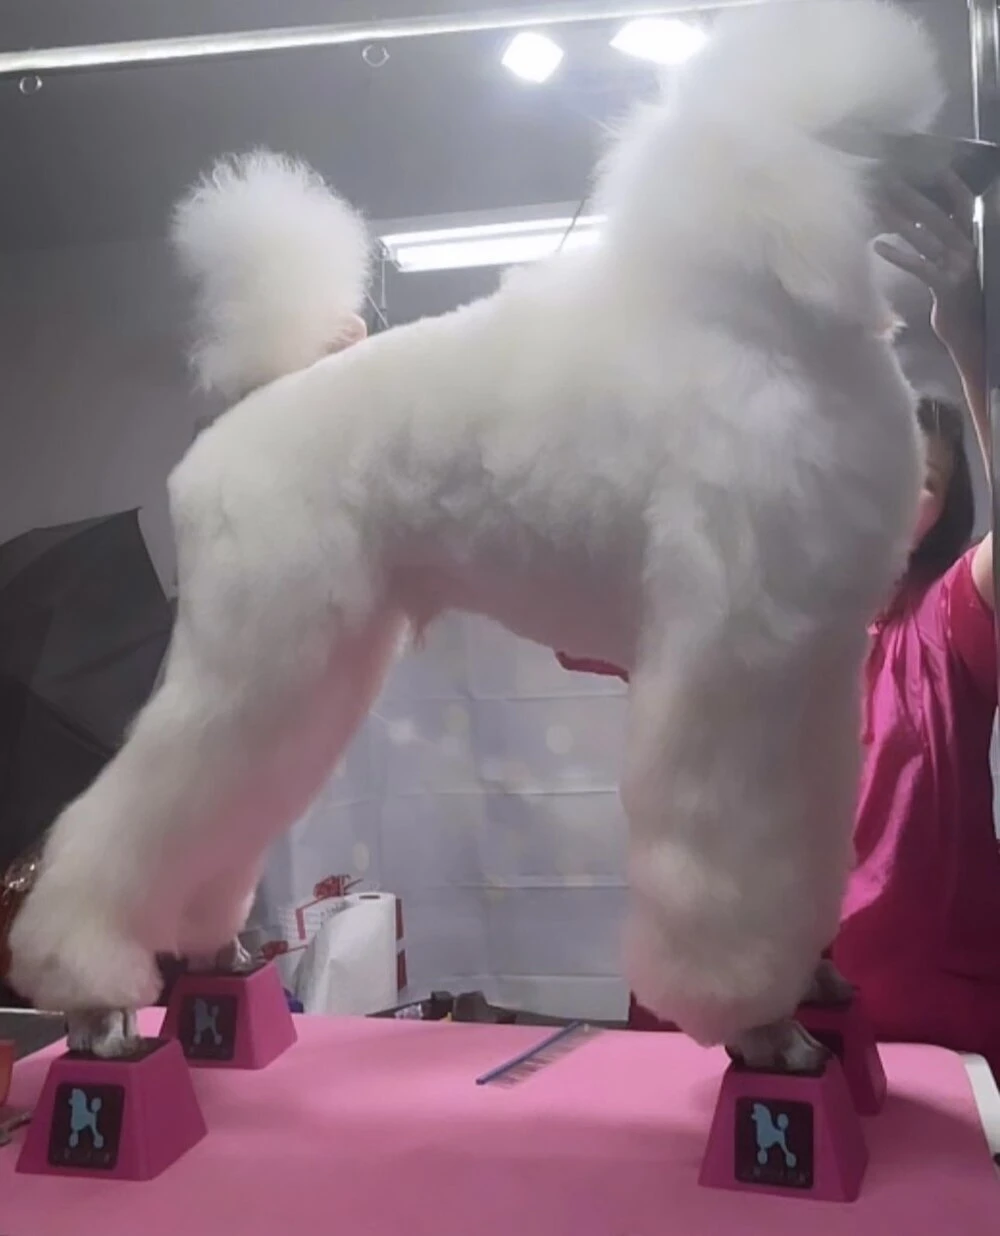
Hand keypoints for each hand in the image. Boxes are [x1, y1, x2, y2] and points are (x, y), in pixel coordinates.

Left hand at [874, 171, 982, 360]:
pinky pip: (919, 266)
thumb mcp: (952, 264)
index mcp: (972, 238)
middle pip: (938, 214)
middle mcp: (968, 248)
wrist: (972, 335)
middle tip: (888, 178)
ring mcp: (958, 266)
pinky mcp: (946, 286)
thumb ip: (942, 241)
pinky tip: (877, 246)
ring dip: (900, 218)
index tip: (925, 163)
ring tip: (878, 203)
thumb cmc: (957, 298)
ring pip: (926, 236)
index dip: (947, 182)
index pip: (963, 202)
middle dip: (912, 194)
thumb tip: (917, 218)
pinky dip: (898, 254)